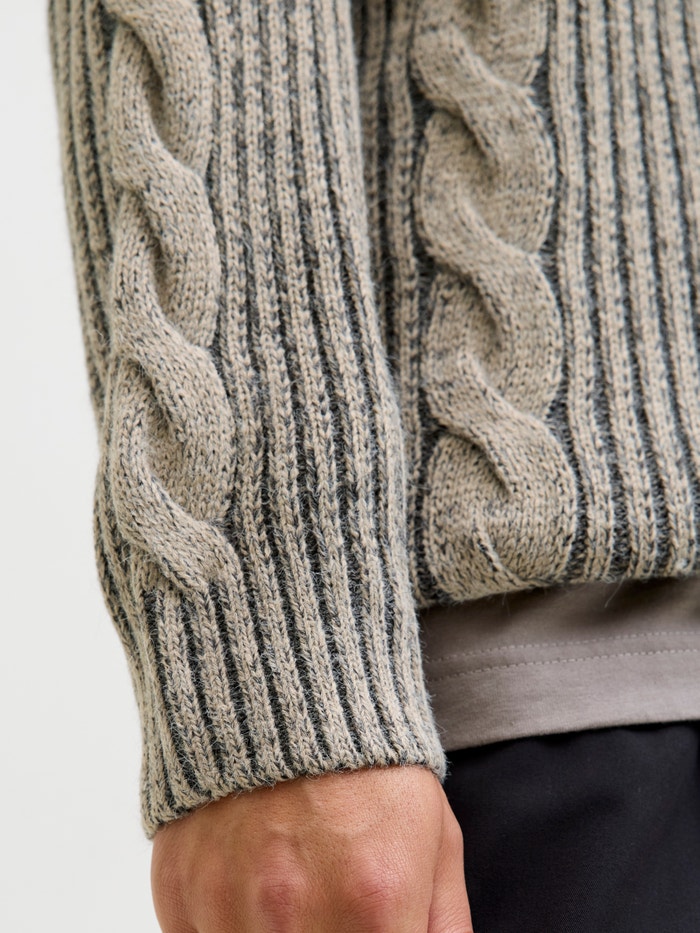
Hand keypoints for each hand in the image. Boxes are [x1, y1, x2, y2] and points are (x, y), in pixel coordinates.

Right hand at [151, 763, 471, 931]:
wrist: (287, 682)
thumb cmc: (369, 764)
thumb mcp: (435, 840)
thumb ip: (443, 929)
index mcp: (374, 905)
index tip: (374, 925)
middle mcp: (294, 915)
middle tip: (334, 908)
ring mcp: (229, 905)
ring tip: (294, 892)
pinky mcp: (181, 892)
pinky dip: (228, 926)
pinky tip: (249, 883)